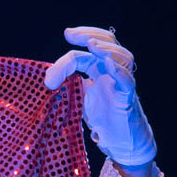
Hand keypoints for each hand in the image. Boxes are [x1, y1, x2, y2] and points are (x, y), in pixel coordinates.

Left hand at [44, 26, 156, 166]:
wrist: (120, 143)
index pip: (92, 48)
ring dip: (107, 50)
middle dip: (91, 35)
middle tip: (71, 34)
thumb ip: (69, 84)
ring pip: (124, 58)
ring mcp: (123, 85)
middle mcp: (113, 73)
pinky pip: (128, 82)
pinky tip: (107, 65)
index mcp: (101, 69)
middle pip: (110, 44)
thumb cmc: (103, 118)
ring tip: (92, 45)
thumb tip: (48, 76)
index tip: (66, 34)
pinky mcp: (127, 100)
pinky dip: (119, 72)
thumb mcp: (80, 97)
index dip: (79, 39)